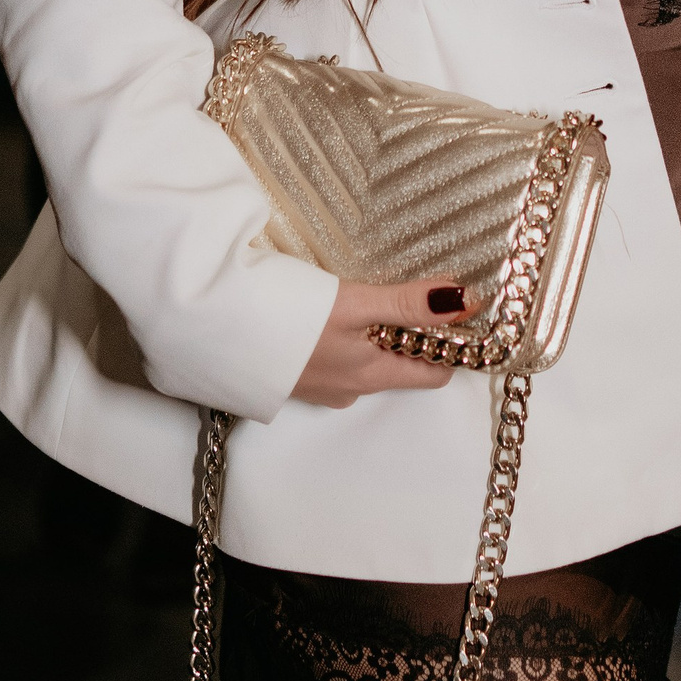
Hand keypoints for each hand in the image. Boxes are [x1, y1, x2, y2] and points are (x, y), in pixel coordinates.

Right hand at [292, 276, 469, 407]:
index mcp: (372, 376)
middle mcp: (350, 390)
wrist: (214, 327)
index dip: (451, 345)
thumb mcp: (355, 304)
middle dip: (412, 333)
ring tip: (369, 295)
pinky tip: (329, 311)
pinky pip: (336, 359)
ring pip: (366, 360)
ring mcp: (320, 386)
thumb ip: (409, 304)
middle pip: (400, 364)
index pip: (434, 374)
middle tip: (414, 290)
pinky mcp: (294, 375)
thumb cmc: (287, 318)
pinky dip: (343, 337)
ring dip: (374, 333)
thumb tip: (465, 301)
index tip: (461, 310)